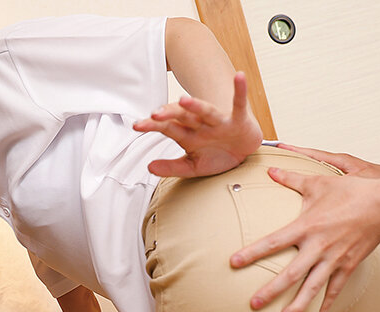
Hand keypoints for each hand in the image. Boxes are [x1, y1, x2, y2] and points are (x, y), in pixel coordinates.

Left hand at [133, 72, 262, 177]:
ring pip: (205, 110)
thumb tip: (149, 167)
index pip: (167, 127)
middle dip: (169, 114)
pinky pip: (238, 103)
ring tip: (185, 100)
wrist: (242, 152)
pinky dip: (240, 90)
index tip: (137, 125)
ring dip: (196, 104)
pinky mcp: (237, 119)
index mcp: (188, 134)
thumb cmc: (217, 156)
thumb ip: (172, 167)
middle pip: (182, 116)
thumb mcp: (193, 167)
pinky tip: (239, 77)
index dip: (152, 125)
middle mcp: (200, 124)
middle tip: (155, 115)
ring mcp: (218, 121)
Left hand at [230, 167, 379, 311]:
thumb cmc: (351, 191)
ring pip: (312, 288)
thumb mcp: (318, 182)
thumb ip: (291, 179)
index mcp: (306, 227)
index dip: (252, 253)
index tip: (234, 262)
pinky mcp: (349, 265)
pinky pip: (335, 289)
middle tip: (253, 304)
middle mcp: (318, 247)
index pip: (273, 242)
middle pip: (290, 274)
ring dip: (297, 306)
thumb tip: (270, 169)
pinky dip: (327, 304)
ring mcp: (334, 259)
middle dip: (271, 291)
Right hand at [275, 144, 379, 178]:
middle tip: (274, 155)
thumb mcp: (359, 180)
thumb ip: (342, 181)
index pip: (311, 153)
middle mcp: (338, 165)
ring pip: (314, 168)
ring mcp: (340, 172)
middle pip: (309, 158)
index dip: (294, 150)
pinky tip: (303, 190)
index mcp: (339, 161)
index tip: (278, 146)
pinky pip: (321, 179)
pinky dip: (310, 180)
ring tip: (282, 171)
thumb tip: (326, 182)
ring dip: (300, 168)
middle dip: (292, 157)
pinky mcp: (343, 181)